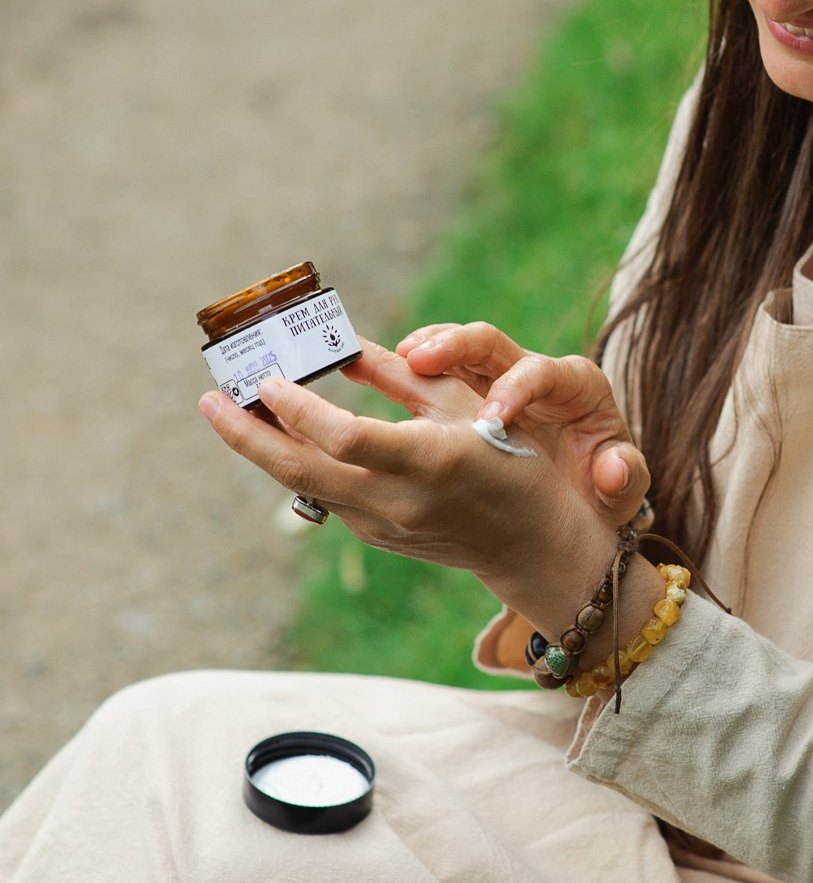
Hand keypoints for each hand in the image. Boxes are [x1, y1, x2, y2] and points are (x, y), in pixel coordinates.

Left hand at [197, 338, 619, 631]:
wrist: (533, 541)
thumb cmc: (509, 453)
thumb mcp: (465, 401)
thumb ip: (400, 372)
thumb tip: (342, 341)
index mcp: (431, 459)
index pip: (345, 437)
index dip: (299, 409)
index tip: (268, 379)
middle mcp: (401, 500)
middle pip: (303, 471)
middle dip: (247, 435)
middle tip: (209, 398)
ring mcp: (385, 526)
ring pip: (304, 486)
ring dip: (262, 448)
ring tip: (230, 410)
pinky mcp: (376, 537)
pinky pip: (325, 495)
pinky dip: (296, 463)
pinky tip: (278, 436)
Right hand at [381, 322, 649, 523]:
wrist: (580, 497)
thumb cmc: (601, 487)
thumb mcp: (621, 490)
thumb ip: (625, 477)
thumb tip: (613, 468)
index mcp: (577, 386)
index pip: (542, 372)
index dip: (515, 389)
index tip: (490, 420)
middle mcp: (533, 372)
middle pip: (491, 342)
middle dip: (456, 347)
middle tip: (418, 362)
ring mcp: (495, 378)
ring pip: (456, 347)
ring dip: (424, 351)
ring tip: (393, 362)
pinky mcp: (466, 392)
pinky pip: (435, 371)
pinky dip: (410, 370)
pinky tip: (378, 376)